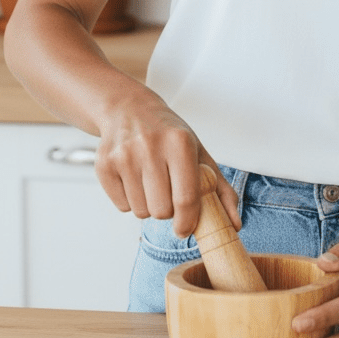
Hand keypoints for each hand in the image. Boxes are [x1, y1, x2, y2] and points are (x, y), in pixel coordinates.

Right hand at [93, 88, 239, 234]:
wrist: (129, 109)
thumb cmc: (169, 134)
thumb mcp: (199, 152)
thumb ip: (221, 189)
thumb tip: (234, 224)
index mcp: (179, 142)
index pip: (186, 198)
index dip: (187, 222)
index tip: (185, 228)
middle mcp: (150, 146)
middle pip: (161, 211)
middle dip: (167, 211)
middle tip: (168, 193)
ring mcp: (124, 155)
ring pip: (140, 212)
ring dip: (148, 205)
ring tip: (151, 182)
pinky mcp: (104, 165)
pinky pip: (122, 206)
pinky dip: (130, 200)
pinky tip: (134, 178)